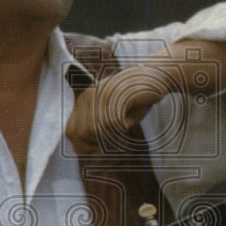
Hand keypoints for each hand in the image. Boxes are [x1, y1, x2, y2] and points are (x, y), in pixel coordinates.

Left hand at [65, 40, 225, 153]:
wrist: (154, 76)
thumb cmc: (133, 99)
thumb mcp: (110, 114)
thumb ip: (94, 129)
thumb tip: (78, 149)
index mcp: (84, 100)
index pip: (70, 132)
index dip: (82, 146)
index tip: (99, 147)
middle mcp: (89, 95)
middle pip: (82, 133)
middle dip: (97, 143)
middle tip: (114, 140)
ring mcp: (103, 94)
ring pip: (97, 129)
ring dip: (112, 136)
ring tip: (123, 128)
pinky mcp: (118, 94)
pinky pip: (114, 123)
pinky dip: (122, 129)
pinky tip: (129, 121)